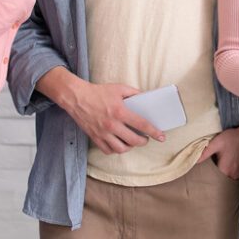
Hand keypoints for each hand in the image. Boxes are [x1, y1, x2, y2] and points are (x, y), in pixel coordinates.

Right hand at [38, 67, 164, 153]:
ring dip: (130, 147)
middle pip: (133, 141)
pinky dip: (115, 150)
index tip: (161, 137)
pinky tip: (119, 143)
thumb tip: (146, 98)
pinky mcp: (94, 137)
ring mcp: (102, 133)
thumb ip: (134, 93)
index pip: (142, 125)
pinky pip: (108, 150)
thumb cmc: (98, 92)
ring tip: (132, 142)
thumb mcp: (119, 88)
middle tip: (145, 139)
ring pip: (121, 149)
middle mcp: (112, 125)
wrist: (76, 97)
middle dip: (143, 142)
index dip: (154, 132)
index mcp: (120, 112)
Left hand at [197, 115, 238, 178]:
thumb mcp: (216, 143)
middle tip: (216, 166)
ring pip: (229, 178)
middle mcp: (233, 174)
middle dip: (218, 175)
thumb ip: (205, 153)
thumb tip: (194, 160)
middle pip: (222, 179)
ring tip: (225, 164)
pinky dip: (232, 171)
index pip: (213, 179)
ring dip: (226, 173)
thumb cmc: (233, 137)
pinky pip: (236, 175)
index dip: (209, 175)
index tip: (208, 171)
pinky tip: (232, 163)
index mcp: (225, 169)